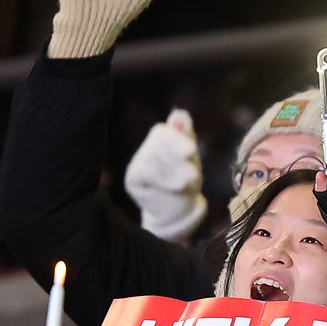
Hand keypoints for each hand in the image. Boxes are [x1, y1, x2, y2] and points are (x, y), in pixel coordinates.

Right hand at [125, 109, 207, 241]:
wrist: (177, 211)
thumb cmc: (186, 181)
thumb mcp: (191, 159)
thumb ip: (186, 135)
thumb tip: (180, 113)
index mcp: (162, 137)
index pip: (163, 132)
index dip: (176, 140)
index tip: (191, 151)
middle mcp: (147, 147)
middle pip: (157, 145)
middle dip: (177, 159)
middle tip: (194, 175)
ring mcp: (137, 162)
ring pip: (152, 160)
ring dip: (174, 172)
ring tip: (189, 182)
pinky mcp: (132, 179)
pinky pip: (143, 173)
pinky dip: (162, 179)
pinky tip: (177, 186)